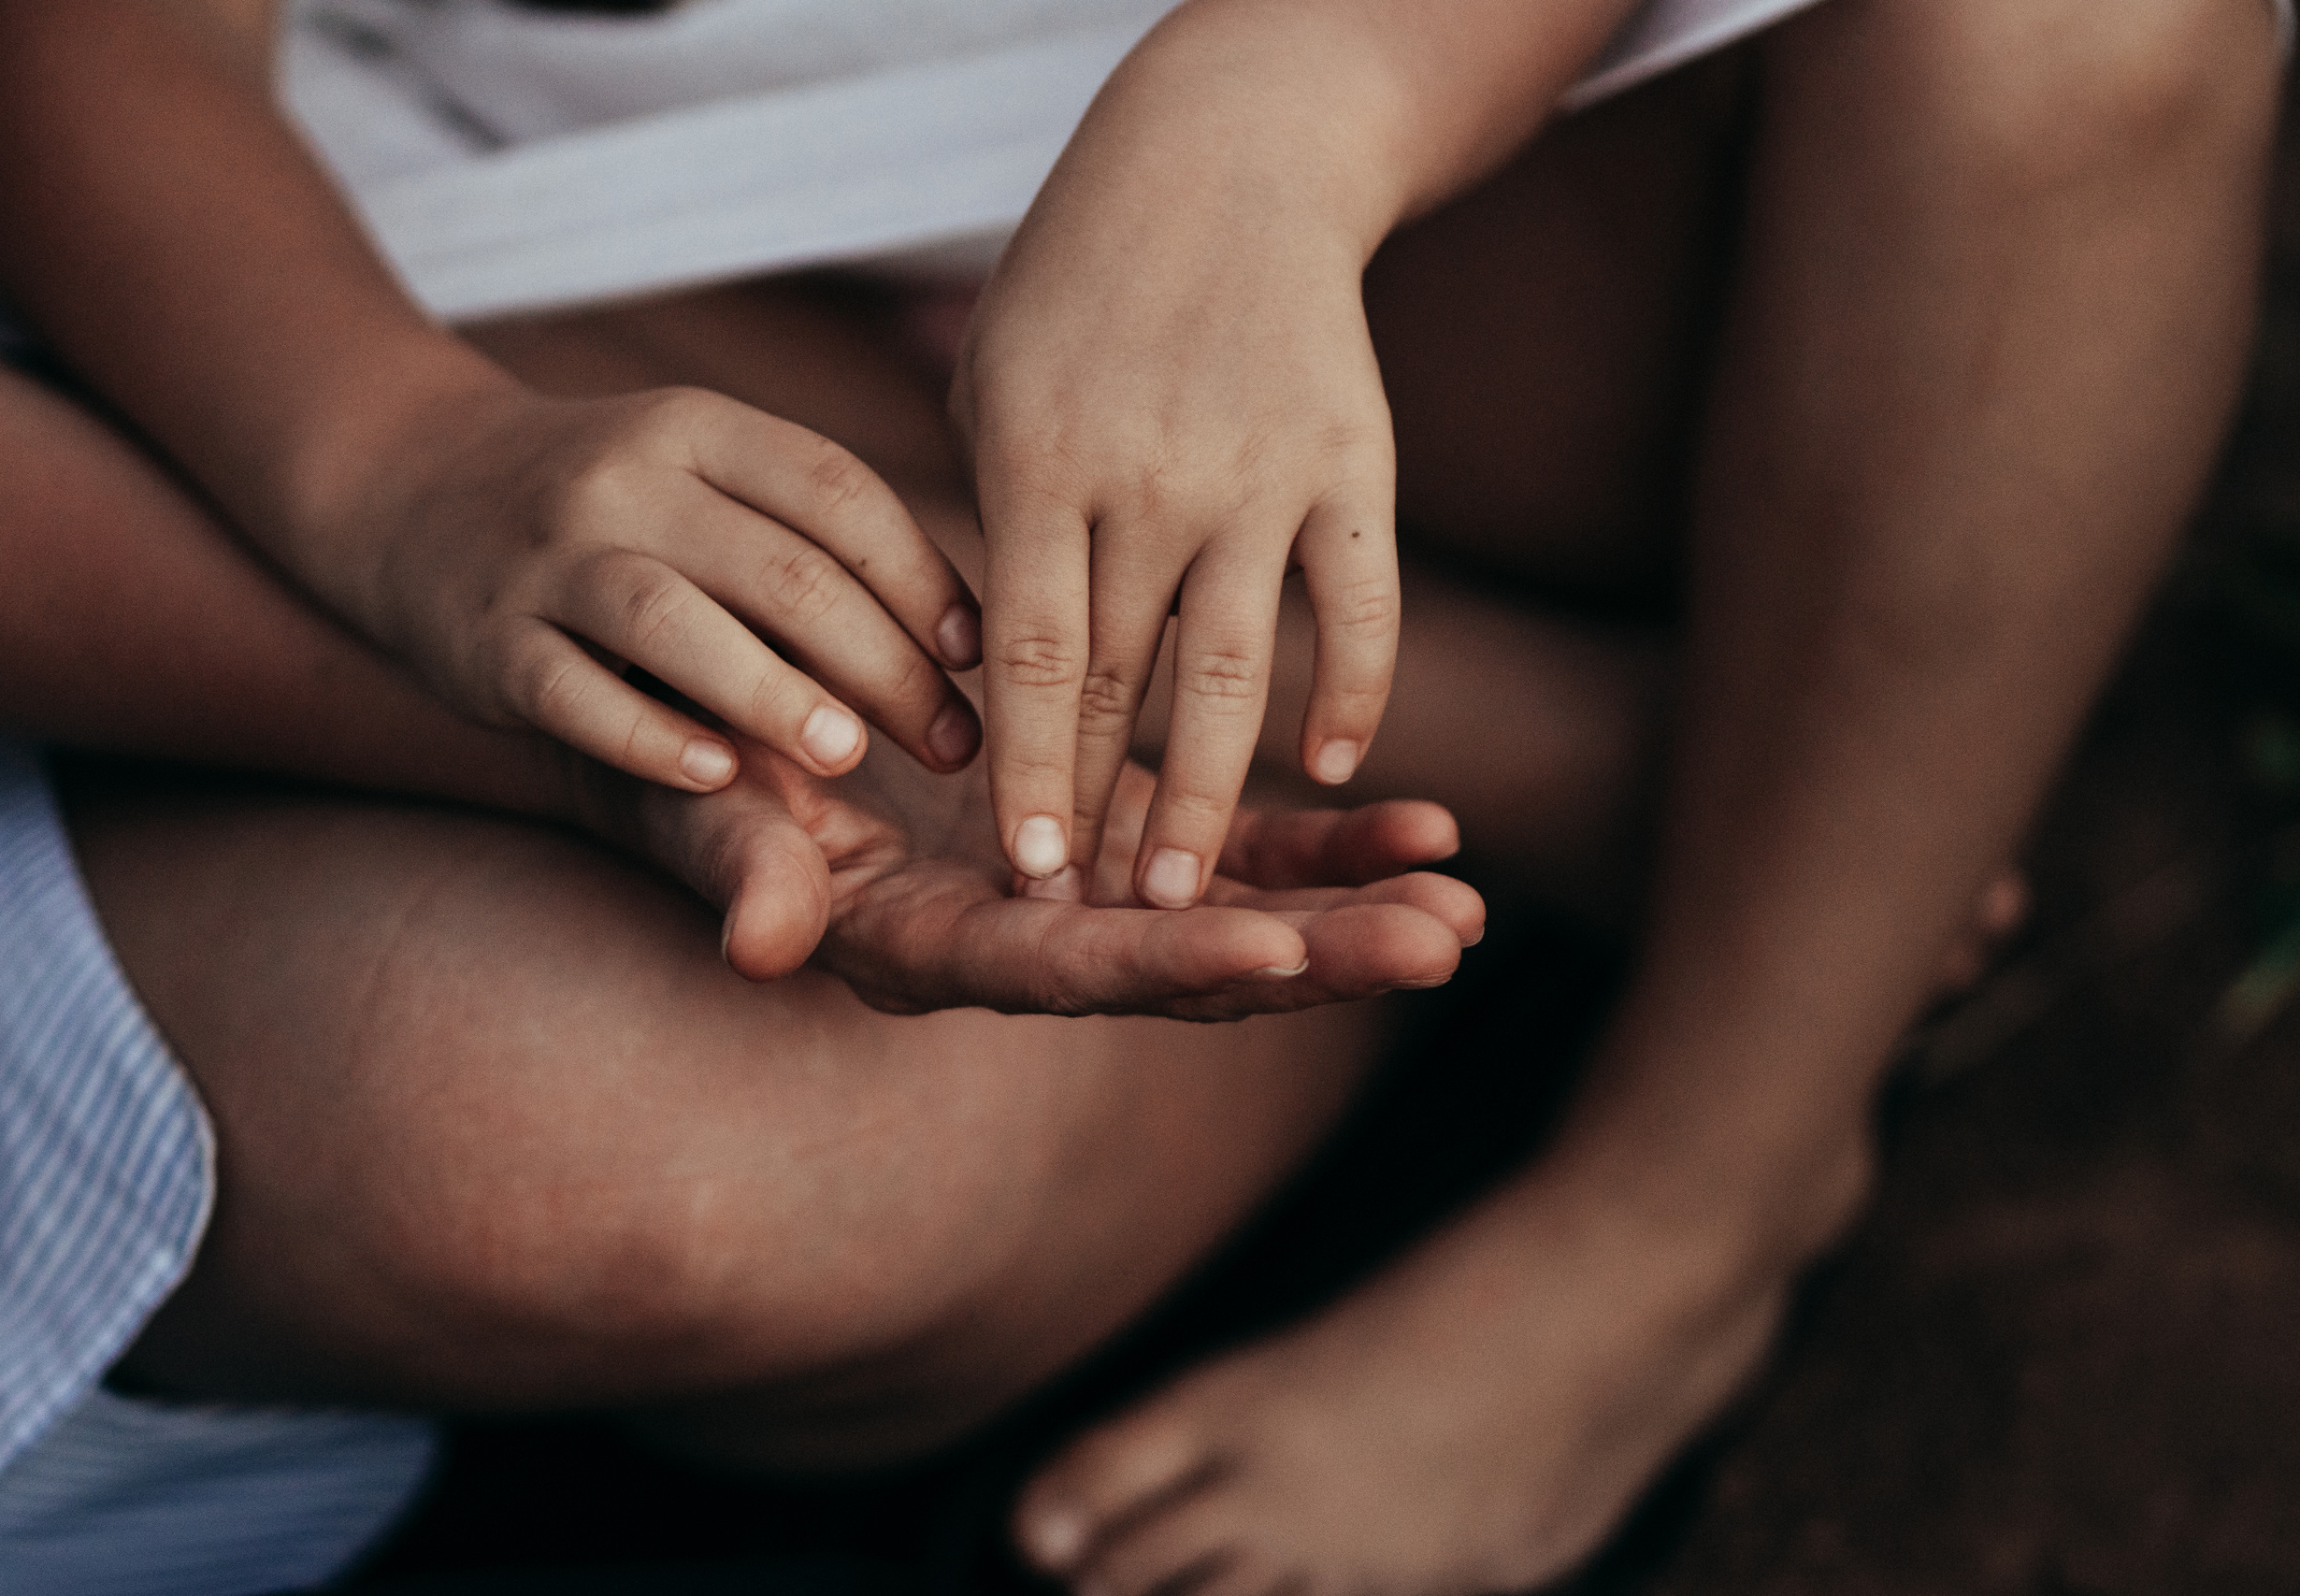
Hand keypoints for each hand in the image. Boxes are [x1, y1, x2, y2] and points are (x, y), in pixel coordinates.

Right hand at [331, 377, 985, 792]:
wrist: (407, 484)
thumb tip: (970, 632)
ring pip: (675, 622)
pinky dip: (646, 736)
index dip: (924, 581)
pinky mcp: (487, 640)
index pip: (839, 496)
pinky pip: (571, 691)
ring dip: (773, 694)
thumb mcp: (706, 477)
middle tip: (955, 748)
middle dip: (884, 665)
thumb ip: (813, 534)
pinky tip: (713, 776)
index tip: (985, 659)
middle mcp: (626, 478)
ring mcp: (549, 558)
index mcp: (703, 428)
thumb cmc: (616, 507)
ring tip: (848, 759)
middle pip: (781, 569)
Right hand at [579, 730, 1482, 1021]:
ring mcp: (1078, 890)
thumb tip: (754, 939)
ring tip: (1464, 900)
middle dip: (1314, 955)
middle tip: (1444, 940)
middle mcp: (1023, 938)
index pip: (1063, 970)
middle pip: (1183, 965)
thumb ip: (737, 872)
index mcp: (932, 947)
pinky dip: (1320, 842)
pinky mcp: (1110, 832)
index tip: (1275, 953)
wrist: (716, 727)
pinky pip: (1230, 846)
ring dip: (1347, 909)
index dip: (1163, 962)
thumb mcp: (701, 814)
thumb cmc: (689, 771)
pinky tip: (1423, 829)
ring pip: (1231, 912)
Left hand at [954, 25, 1403, 908]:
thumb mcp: (994, 387)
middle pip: (1130, 687)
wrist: (1228, 159)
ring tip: (1199, 904)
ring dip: (1219, 801)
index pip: (1036, 656)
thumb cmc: (1079, 285)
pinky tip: (1335, 775)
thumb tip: (997, 677)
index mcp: (1041, 460)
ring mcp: (1262, 474)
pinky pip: (1362, 606)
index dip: (1032, 776)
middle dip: (1113, 818)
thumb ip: (996, 530)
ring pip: (1241, 672)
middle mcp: (1154, 478)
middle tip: (1103, 928)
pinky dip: (1355, 694)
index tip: (1025, 879)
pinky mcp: (1355, 462)